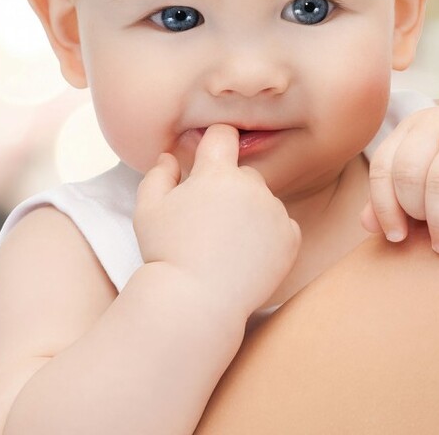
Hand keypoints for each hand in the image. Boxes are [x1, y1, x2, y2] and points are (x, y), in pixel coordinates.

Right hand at [134, 124, 301, 319]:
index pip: (223, 135)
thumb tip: (170, 156)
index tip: (208, 157)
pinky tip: (246, 255)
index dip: (214, 143)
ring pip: (263, 201)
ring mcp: (275, 212)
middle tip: (209, 221)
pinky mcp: (290, 238)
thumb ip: (159, 175)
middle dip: (228, 188)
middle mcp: (252, 186)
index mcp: (216, 173)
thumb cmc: (167, 254)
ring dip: (250, 212)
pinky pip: (282, 226)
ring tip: (226, 244)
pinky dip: (270, 236)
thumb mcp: (147, 210)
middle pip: (243, 174)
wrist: (197, 302)